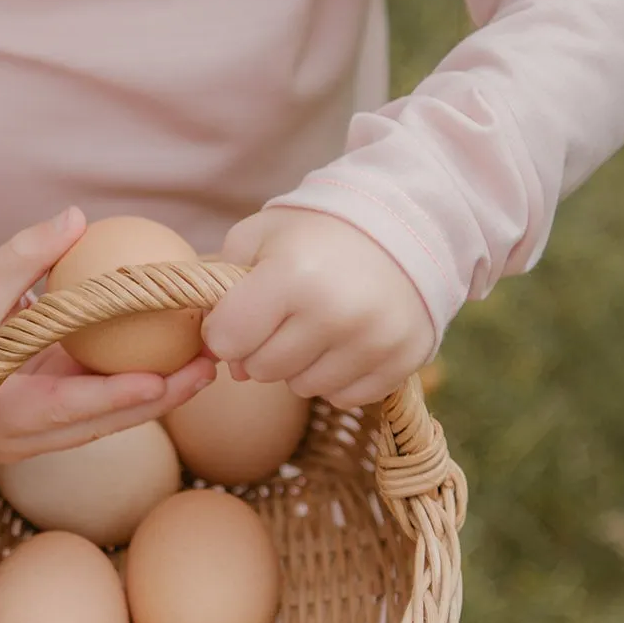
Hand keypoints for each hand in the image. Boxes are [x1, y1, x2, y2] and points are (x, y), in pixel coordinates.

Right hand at [0, 207, 216, 463]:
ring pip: (110, 419)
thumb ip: (24, 254)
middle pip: (100, 424)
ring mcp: (43, 435)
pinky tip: (182, 356)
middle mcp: (22, 438)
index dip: (111, 396)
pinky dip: (142, 382)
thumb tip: (75, 219)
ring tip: (208, 363)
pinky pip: (106, 403)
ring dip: (161, 394)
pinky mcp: (58, 420)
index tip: (157, 381)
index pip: (61, 408)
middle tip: (205, 369)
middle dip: (157, 400)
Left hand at [201, 208, 436, 408]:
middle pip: (262, 369)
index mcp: (291, 275)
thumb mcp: (257, 237)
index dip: (224, 330)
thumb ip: (221, 290)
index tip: (239, 314)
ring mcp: (374, 341)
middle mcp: (335, 313)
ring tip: (316, 324)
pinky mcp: (402, 361)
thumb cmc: (314, 233)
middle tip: (282, 315)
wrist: (399, 226)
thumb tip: (222, 359)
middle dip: (260, 348)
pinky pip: (344, 397)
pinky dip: (337, 376)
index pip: (228, 339)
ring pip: (303, 387)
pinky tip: (345, 340)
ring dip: (299, 364)